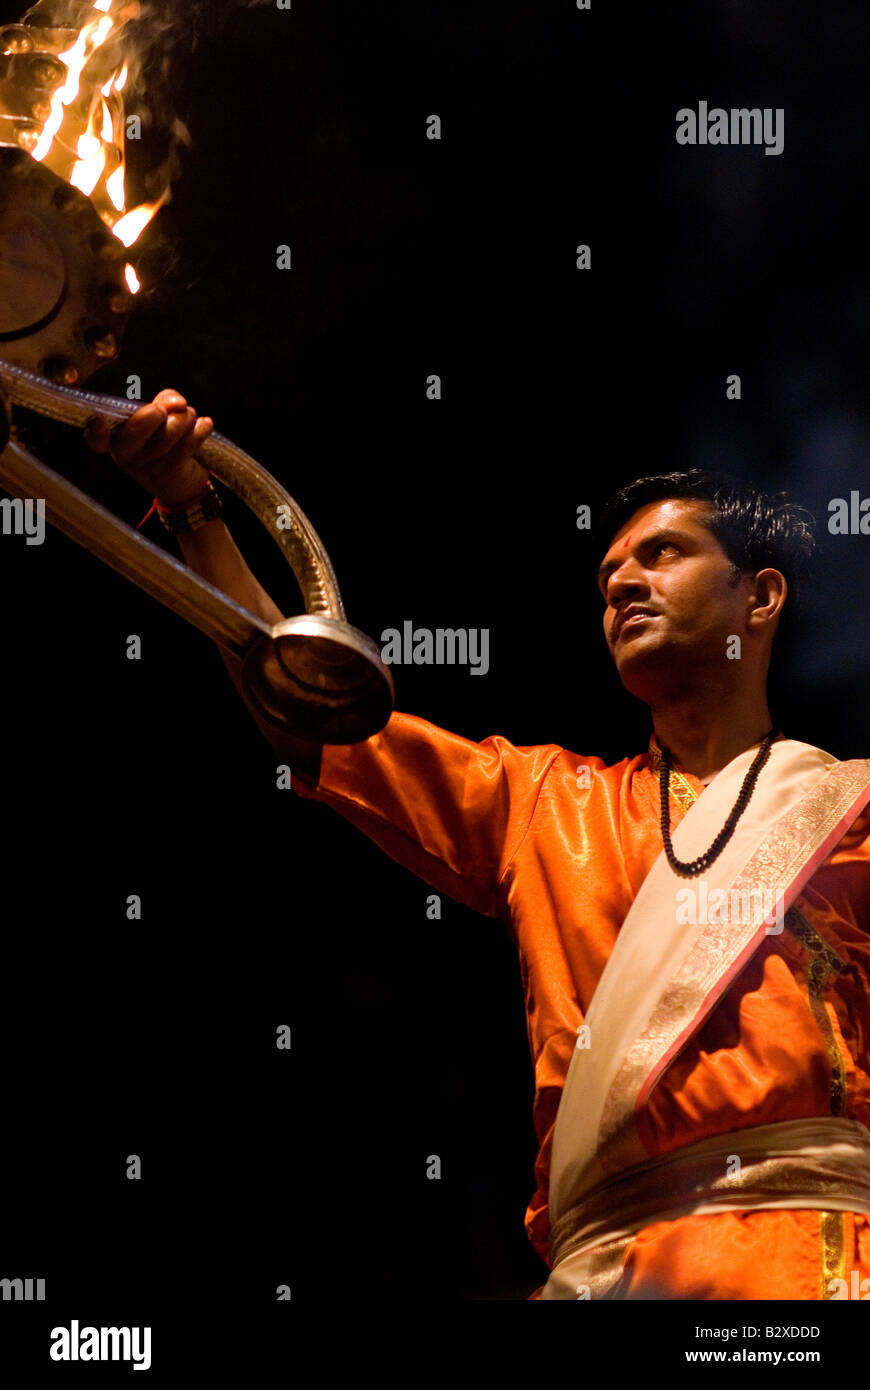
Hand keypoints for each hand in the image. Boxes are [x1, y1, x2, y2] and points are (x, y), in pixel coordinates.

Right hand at [84, 389, 213, 506]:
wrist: (181, 485)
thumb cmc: (164, 441)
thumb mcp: (157, 418)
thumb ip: (162, 401)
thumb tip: (177, 402)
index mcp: (115, 438)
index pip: (96, 438)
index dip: (95, 431)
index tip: (98, 423)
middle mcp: (125, 454)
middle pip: (139, 424)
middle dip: (160, 411)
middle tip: (166, 412)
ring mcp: (147, 465)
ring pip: (171, 428)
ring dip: (187, 417)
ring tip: (189, 419)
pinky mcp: (170, 472)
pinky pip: (190, 441)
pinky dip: (201, 428)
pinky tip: (204, 425)